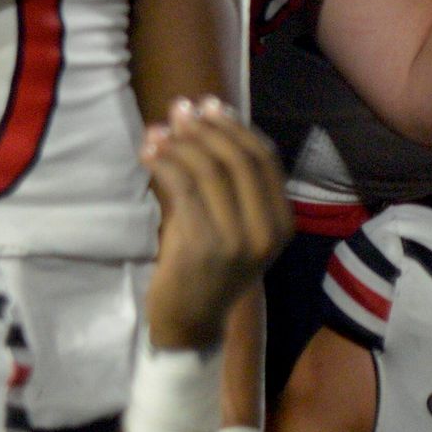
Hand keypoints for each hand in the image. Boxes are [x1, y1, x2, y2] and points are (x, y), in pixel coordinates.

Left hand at [140, 97, 288, 350]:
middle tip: (178, 110)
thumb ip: (225, 184)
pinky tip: (150, 154)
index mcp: (281, 222)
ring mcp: (238, 239)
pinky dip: (166, 164)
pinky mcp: (204, 246)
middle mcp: (267, 229)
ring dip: (181, 142)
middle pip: (239, 159)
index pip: (264, 159)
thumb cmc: (204, 272)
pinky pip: (185, 189)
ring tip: (157, 130)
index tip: (208, 105)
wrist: (188, 326)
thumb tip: (204, 119)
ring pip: (211, 170)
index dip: (235, 126)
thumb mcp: (230, 226)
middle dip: (207, 127)